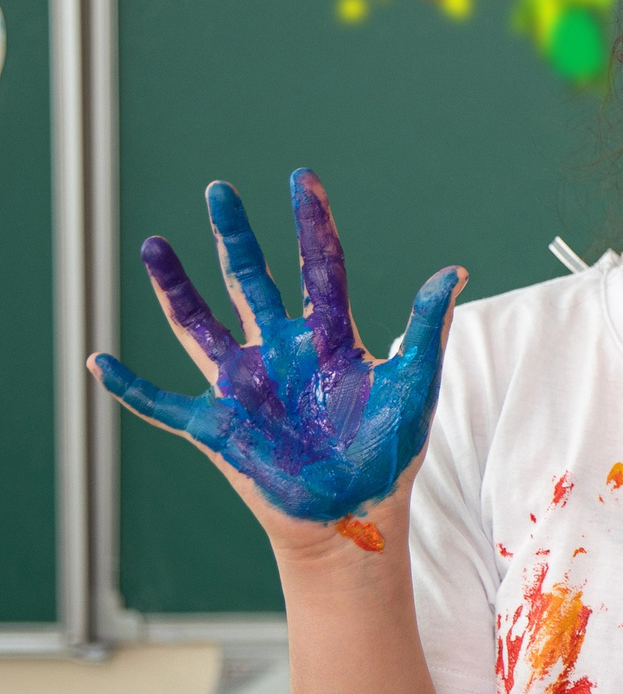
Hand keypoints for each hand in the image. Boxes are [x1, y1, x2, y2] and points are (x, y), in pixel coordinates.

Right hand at [88, 170, 464, 551]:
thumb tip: (453, 271)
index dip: (311, 223)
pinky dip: (130, 387)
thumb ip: (428, 330)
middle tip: (219, 189)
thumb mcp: (413, 387)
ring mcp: (246, 385)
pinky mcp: (218, 425)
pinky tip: (99, 361)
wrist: (356, 516)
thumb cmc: (388, 454)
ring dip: (174, 288)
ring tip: (153, 245)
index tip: (302, 178)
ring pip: (199, 325)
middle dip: (236, 236)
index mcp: (331, 339)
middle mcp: (282, 352)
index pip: (319, 268)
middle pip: (251, 281)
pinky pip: (162, 404)